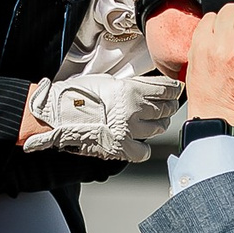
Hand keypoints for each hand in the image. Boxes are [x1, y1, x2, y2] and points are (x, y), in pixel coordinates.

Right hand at [23, 73, 185, 162]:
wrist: (56, 115)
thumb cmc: (76, 95)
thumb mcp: (107, 81)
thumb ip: (131, 86)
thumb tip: (148, 89)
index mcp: (131, 90)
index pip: (165, 89)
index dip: (175, 90)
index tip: (177, 91)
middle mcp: (134, 110)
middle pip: (165, 109)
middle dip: (169, 106)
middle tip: (168, 106)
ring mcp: (129, 131)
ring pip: (158, 128)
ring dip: (159, 124)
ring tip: (155, 122)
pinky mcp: (121, 148)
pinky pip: (144, 151)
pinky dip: (145, 148)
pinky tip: (141, 143)